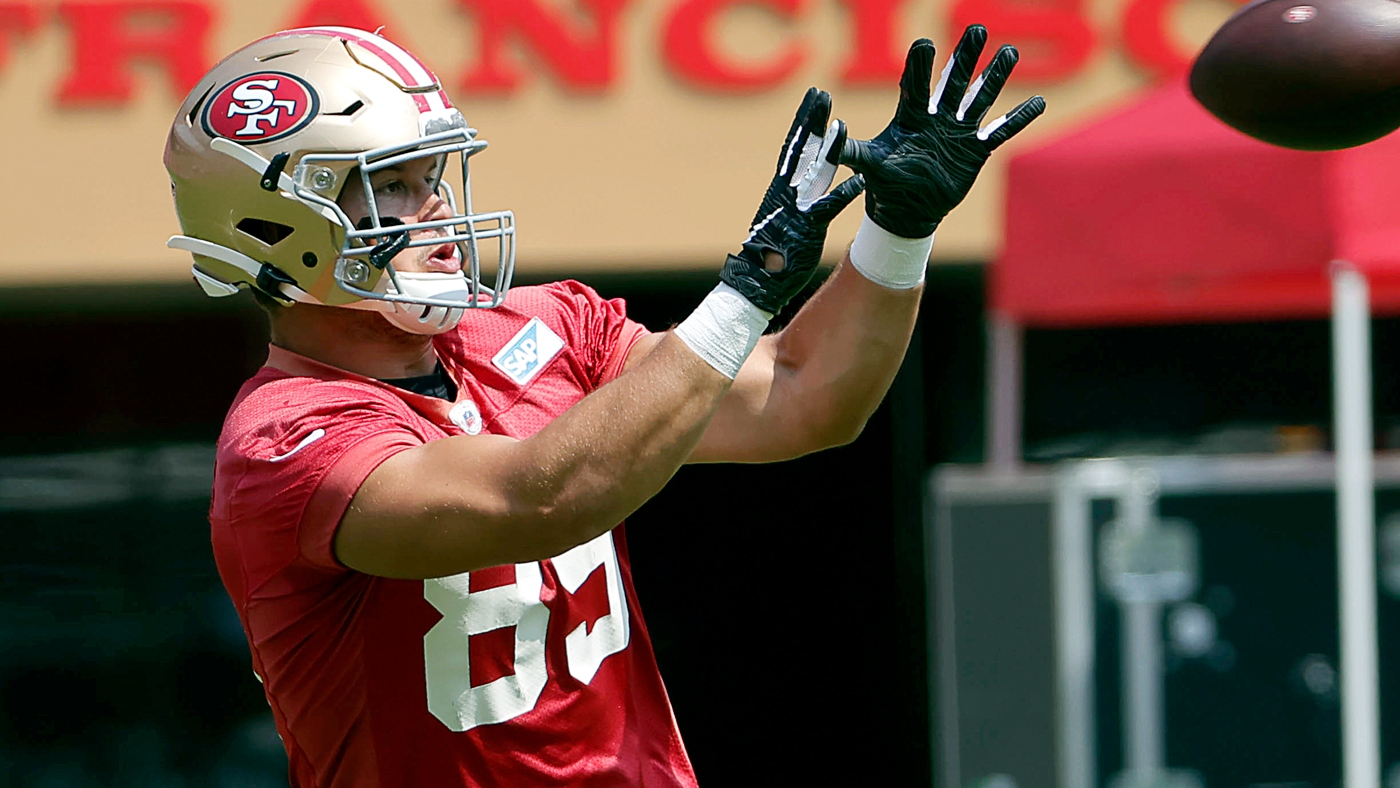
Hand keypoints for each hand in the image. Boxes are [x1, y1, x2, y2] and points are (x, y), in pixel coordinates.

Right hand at [720, 87, 864, 314]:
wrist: (756, 283)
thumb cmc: (768, 257)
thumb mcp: (781, 223)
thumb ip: (791, 204)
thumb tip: (797, 192)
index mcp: (779, 190)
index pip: (793, 149)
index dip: (804, 123)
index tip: (813, 100)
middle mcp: (785, 193)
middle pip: (800, 150)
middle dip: (811, 121)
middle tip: (822, 94)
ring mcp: (795, 209)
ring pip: (814, 172)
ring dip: (829, 148)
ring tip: (842, 124)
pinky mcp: (807, 228)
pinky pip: (829, 207)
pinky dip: (845, 192)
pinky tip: (862, 180)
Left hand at [841, 26, 1045, 238]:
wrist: (907, 211)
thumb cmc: (885, 185)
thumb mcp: (867, 164)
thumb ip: (850, 148)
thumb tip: (833, 130)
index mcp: (911, 116)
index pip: (917, 83)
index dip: (921, 65)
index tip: (926, 44)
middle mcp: (937, 117)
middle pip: (954, 80)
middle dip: (966, 56)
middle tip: (977, 29)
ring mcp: (958, 132)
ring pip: (980, 98)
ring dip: (995, 77)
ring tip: (1009, 52)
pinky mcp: (975, 152)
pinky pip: (1000, 132)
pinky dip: (1018, 119)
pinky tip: (1037, 102)